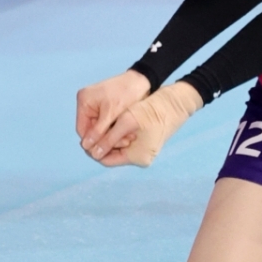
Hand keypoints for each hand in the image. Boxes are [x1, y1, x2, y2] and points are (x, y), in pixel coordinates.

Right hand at [76, 68, 150, 154]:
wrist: (143, 81)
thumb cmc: (127, 93)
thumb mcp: (112, 113)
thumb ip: (99, 131)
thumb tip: (86, 146)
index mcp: (84, 101)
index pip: (82, 129)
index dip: (92, 142)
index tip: (104, 151)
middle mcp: (87, 103)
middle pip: (91, 130)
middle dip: (106, 139)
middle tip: (122, 144)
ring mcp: (96, 106)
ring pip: (101, 130)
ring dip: (113, 136)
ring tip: (128, 140)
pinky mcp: (105, 109)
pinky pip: (107, 125)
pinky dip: (116, 130)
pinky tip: (128, 135)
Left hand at [82, 81, 203, 168]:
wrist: (177, 102)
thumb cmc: (153, 110)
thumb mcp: (127, 122)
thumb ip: (108, 138)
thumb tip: (91, 151)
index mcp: (137, 157)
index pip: (106, 159)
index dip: (94, 149)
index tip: (85, 137)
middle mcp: (141, 158)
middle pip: (112, 154)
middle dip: (102, 142)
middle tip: (93, 128)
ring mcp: (145, 151)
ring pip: (119, 147)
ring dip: (110, 136)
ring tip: (104, 123)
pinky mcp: (147, 143)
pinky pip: (127, 141)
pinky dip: (119, 133)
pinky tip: (115, 122)